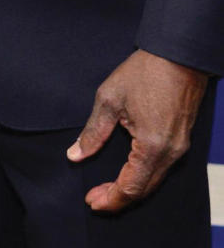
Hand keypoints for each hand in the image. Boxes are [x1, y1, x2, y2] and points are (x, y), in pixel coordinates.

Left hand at [67, 48, 207, 211]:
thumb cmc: (144, 72)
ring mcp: (180, 148)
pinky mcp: (182, 141)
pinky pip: (162, 169)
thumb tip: (75, 155)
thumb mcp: (109, 98)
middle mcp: (170, 154)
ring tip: (107, 189)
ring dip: (131, 189)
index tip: (91, 201)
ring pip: (154, 182)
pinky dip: (143, 177)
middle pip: (144, 190)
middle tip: (95, 198)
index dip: (109, 199)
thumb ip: (93, 131)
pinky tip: (128, 172)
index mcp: (152, 146)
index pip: (130, 188)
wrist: (177, 55)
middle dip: (118, 199)